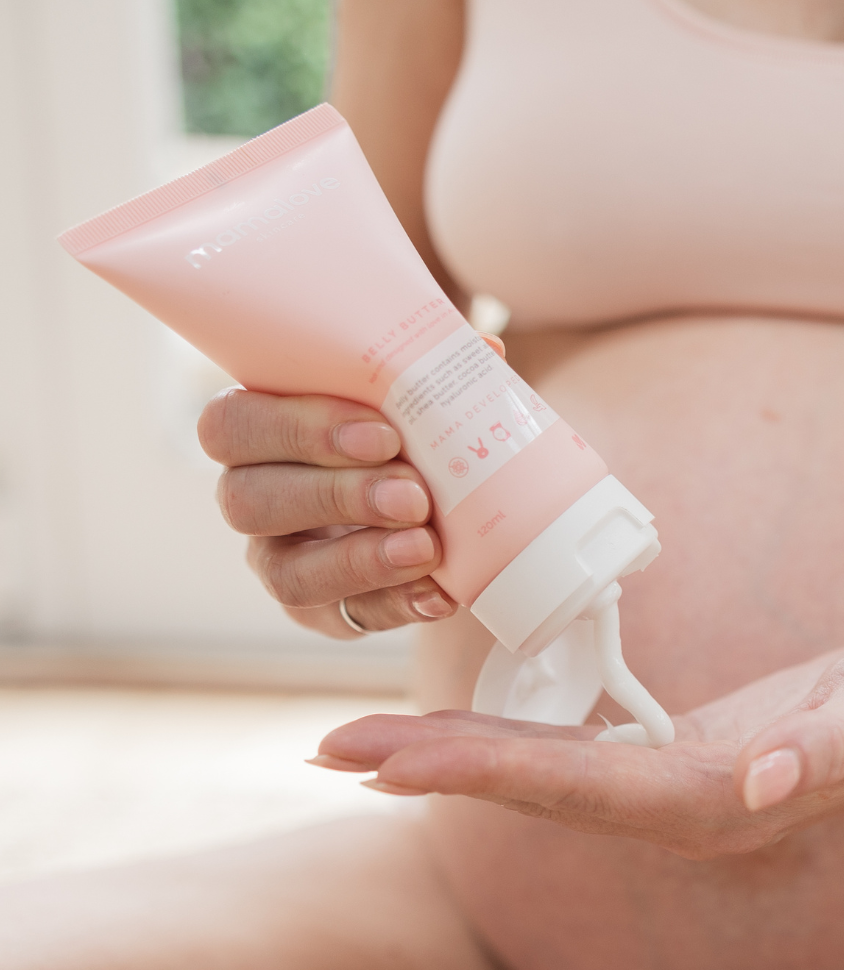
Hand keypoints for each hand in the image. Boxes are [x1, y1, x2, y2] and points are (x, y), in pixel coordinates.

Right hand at [198, 388, 453, 637]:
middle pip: (248, 500)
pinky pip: (344, 619)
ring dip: (361, 559)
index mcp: (257, 428)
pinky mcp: (319, 611)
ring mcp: (278, 559)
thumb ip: (432, 369)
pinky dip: (397, 606)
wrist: (425, 498)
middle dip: (336, 495)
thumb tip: (485, 350)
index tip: (382, 432)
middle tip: (414, 493)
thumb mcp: (409, 392)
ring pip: (286, 573)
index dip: (298, 429)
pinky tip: (442, 592)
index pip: (232, 426)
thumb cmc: (399, 427)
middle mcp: (251, 495)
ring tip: (427, 546)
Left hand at [310, 629, 843, 856]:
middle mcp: (668, 806)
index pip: (569, 787)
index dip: (478, 771)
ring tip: (368, 743)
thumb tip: (757, 781)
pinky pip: (565, 750)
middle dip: (430, 767)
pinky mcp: (662, 756)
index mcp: (704, 800)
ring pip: (535, 773)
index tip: (391, 758)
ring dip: (449, 757)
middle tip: (333, 748)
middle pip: (528, 787)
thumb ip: (819, 752)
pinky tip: (458, 734)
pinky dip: (501, 742)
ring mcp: (661, 786)